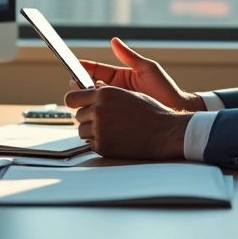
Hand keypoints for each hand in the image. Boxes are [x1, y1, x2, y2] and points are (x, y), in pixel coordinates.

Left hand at [64, 84, 190, 159]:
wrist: (165, 132)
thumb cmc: (151, 112)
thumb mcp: (127, 93)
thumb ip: (104, 93)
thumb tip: (88, 92)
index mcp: (104, 93)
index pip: (72, 98)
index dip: (74, 101)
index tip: (76, 104)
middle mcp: (99, 110)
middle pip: (77, 115)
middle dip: (86, 117)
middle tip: (101, 120)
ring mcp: (100, 129)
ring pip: (81, 130)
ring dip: (91, 131)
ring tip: (109, 129)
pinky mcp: (103, 146)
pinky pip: (91, 144)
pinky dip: (99, 142)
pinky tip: (114, 139)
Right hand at [73, 38, 203, 111]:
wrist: (176, 111)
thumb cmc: (166, 90)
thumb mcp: (148, 69)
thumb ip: (130, 57)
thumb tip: (114, 41)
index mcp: (120, 77)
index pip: (96, 70)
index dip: (83, 68)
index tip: (72, 65)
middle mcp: (115, 91)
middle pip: (90, 87)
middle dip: (80, 86)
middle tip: (75, 87)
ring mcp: (116, 105)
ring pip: (93, 102)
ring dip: (85, 101)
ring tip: (81, 101)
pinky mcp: (117, 118)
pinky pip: (101, 116)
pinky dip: (94, 115)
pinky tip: (90, 115)